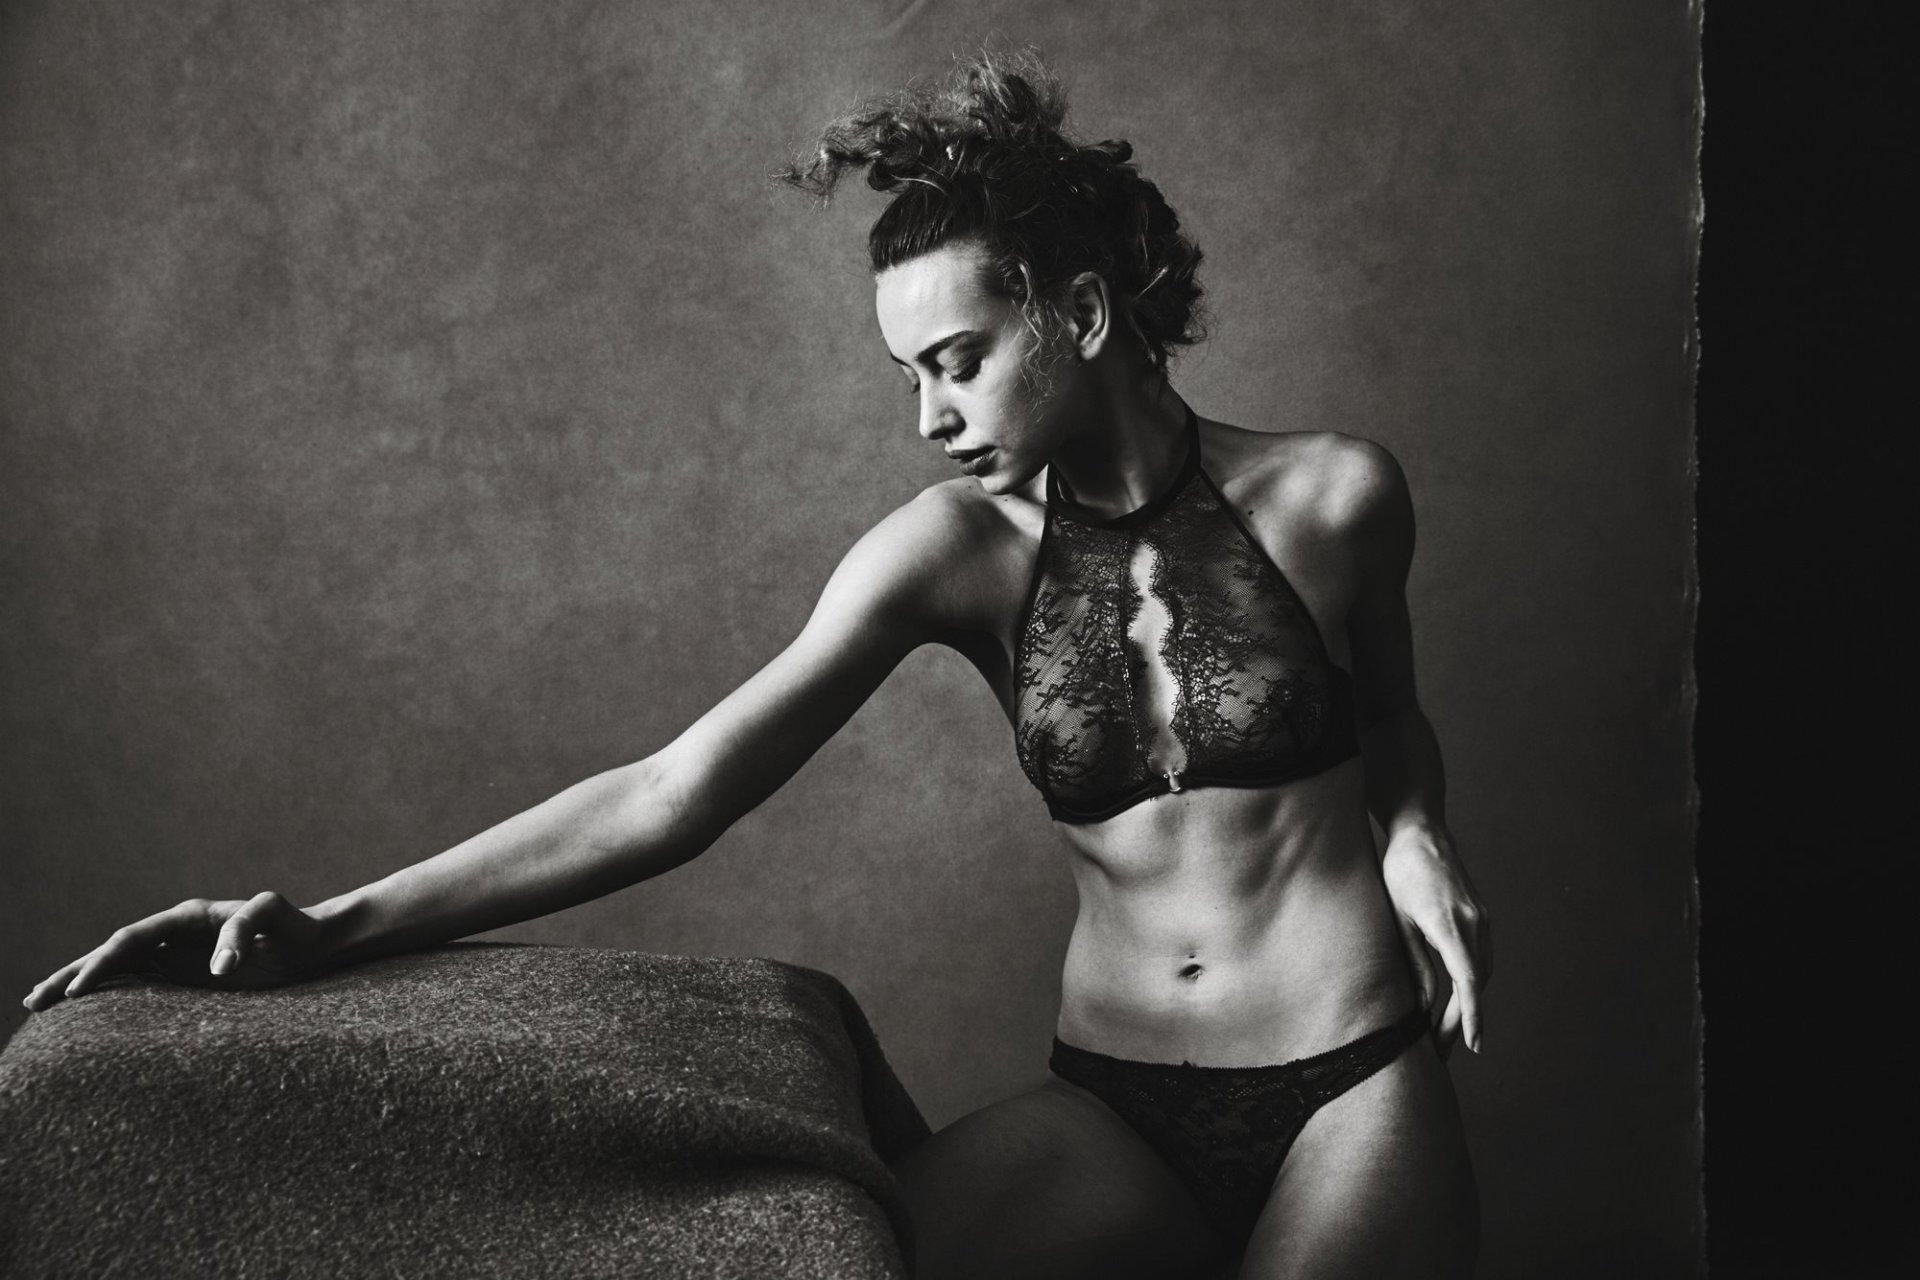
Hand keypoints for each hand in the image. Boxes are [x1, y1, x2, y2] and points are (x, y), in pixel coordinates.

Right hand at [22, 891, 334, 1011]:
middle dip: (72, 974)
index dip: (103, 963)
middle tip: (34, 1000)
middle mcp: (175, 934)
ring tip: (40, 1003)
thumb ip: (245, 929)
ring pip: (118, 970)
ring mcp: (177, 955)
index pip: (132, 939)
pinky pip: (139, 987)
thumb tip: (217, 965)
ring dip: (80, 985)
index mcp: (187, 916)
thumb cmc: (296, 925)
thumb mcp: (275, 915)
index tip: (79, 991)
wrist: (314, 942)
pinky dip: (109, 998)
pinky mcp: (185, 977)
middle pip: (113, 953)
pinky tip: (86, 1017)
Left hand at [1380, 824, 1489, 1057]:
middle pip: (1476, 984)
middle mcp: (1475, 924)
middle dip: (1463, 1020)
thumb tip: (1424, 1003)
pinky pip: (1480, 957)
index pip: (1467, 982)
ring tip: (1446, 1032)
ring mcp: (1482, 919)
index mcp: (1451, 926)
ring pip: (1482, 972)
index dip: (1471, 1016)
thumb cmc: (1401, 872)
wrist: (1422, 831)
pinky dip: (1471, 983)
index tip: (1472, 1044)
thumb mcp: (1399, 919)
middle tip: (1445, 1050)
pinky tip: (1456, 998)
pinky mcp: (1481, 916)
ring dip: (1468, 1004)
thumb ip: (1414, 962)